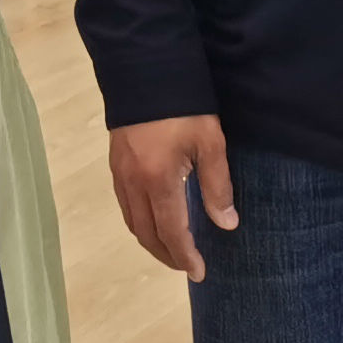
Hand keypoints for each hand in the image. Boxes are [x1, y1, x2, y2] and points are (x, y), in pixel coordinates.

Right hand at [108, 114, 236, 279]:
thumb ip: (217, 186)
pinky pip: (125, 205)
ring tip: (171, 249)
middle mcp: (134, 183)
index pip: (171, 232)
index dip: (185, 256)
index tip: (200, 273)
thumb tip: (227, 224)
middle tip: (187, 266)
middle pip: (147, 233)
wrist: (146, 69)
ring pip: (132, 222)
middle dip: (167, 255)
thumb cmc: (185, 106)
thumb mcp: (210, 143)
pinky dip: (139, 222)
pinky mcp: (115, 163)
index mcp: (159, 181)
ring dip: (151, 241)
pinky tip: (153, 219)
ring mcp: (120, 174)